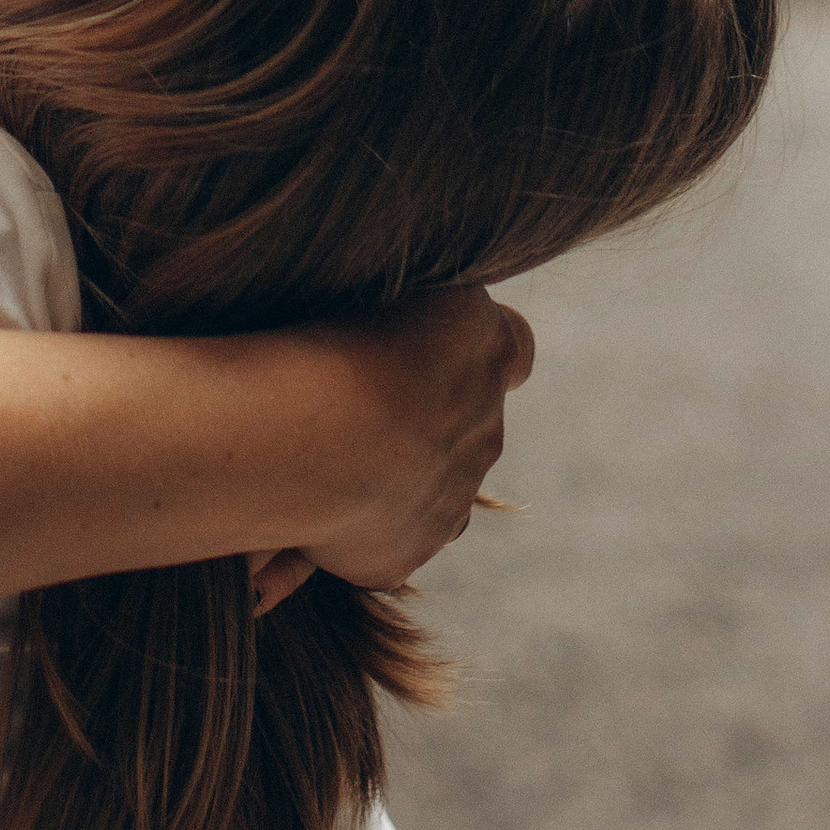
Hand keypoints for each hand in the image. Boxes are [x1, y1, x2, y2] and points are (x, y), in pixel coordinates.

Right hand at [292, 286, 532, 591]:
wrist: (317, 434)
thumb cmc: (338, 335)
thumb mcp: (391, 281)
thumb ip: (418, 304)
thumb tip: (409, 316)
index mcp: (485, 346)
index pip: (514, 347)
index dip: (478, 349)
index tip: (437, 347)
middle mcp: (484, 426)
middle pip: (469, 421)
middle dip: (425, 416)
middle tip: (355, 403)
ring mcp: (452, 496)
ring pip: (435, 484)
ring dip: (398, 473)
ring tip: (328, 454)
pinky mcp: (408, 549)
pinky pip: (393, 535)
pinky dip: (363, 523)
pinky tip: (315, 499)